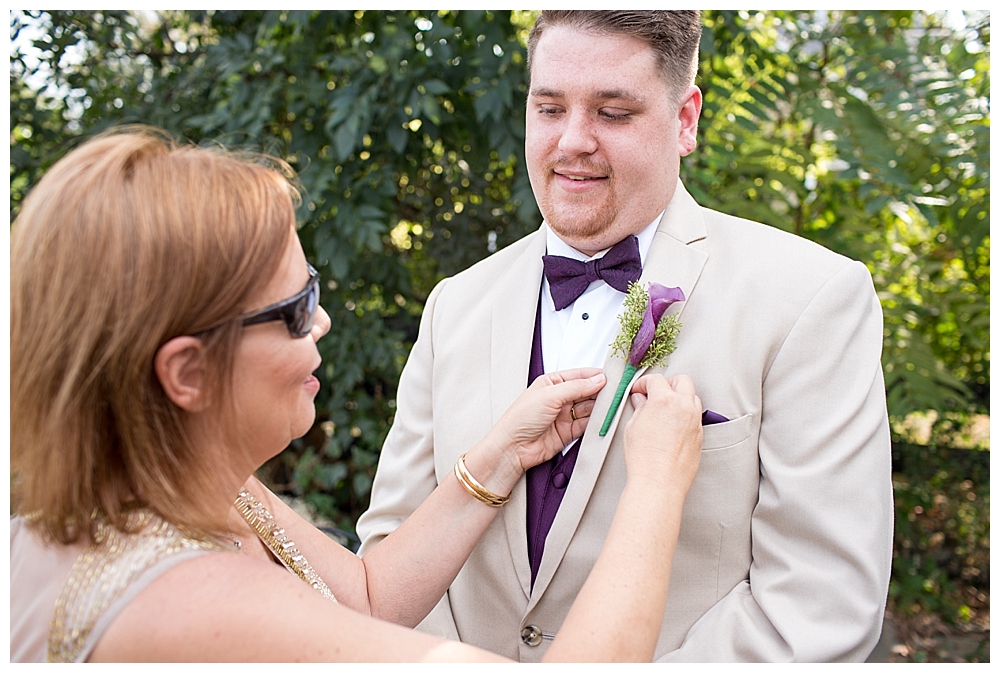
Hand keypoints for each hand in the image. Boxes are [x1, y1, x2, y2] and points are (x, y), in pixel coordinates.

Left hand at [484, 368, 605, 477]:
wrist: (513, 448)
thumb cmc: (520, 418)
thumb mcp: (550, 395)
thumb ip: (576, 387)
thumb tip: (597, 379)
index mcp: (552, 383)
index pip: (580, 375)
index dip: (596, 376)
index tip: (614, 377)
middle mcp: (559, 398)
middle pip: (587, 392)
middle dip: (601, 392)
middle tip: (618, 392)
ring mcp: (564, 415)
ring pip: (589, 408)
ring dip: (600, 408)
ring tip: (613, 406)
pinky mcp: (568, 432)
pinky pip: (587, 425)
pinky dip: (596, 423)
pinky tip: (604, 419)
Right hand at [624, 374, 702, 496]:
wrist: (659, 482)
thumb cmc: (644, 458)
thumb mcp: (633, 427)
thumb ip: (640, 408)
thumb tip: (641, 401)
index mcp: (665, 400)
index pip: (656, 380)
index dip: (644, 383)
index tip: (639, 391)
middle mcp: (684, 407)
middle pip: (682, 381)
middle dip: (667, 383)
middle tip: (655, 393)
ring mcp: (695, 421)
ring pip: (693, 397)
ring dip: (680, 397)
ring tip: (665, 409)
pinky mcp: (700, 435)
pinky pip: (695, 416)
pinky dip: (686, 414)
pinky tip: (673, 424)